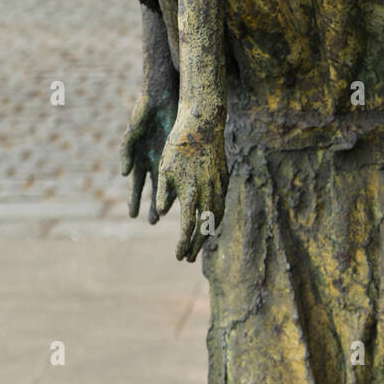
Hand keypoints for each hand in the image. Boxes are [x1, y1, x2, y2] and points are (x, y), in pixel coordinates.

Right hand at [121, 89, 176, 224]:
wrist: (162, 95)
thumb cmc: (143, 112)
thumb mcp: (132, 132)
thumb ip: (126, 152)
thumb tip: (125, 174)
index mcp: (140, 158)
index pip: (137, 185)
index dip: (134, 200)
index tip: (133, 215)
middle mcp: (153, 161)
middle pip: (154, 189)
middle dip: (153, 206)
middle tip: (153, 223)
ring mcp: (167, 157)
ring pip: (169, 184)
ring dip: (169, 199)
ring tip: (171, 214)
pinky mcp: (179, 150)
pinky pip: (181, 170)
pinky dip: (182, 182)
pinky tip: (185, 195)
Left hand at [155, 119, 227, 262]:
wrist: (202, 123)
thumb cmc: (178, 145)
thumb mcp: (164, 168)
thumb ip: (164, 192)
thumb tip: (161, 212)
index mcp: (191, 192)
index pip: (188, 227)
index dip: (184, 244)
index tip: (178, 256)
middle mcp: (208, 191)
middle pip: (205, 227)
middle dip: (196, 245)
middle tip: (189, 259)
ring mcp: (218, 184)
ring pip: (217, 216)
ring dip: (209, 233)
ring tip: (201, 244)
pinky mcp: (223, 176)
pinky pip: (222, 202)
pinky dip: (217, 216)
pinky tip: (212, 220)